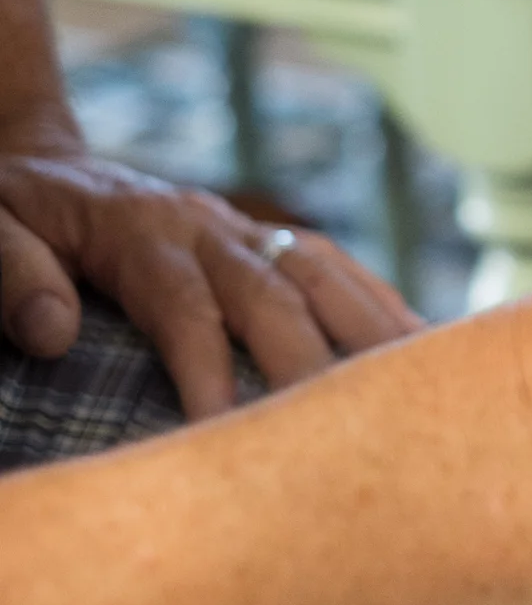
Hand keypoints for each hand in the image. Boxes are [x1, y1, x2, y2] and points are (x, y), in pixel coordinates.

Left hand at [0, 152, 423, 417]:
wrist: (45, 165)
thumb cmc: (13, 210)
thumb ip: (11, 272)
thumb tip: (50, 333)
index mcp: (141, 230)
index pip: (187, 306)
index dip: (209, 369)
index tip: (223, 435)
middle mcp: (209, 225)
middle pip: (277, 295)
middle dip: (313, 367)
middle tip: (342, 439)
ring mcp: (245, 228)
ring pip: (323, 273)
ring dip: (372, 327)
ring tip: (419, 386)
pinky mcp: (265, 239)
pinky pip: (333, 267)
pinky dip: (379, 303)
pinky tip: (418, 344)